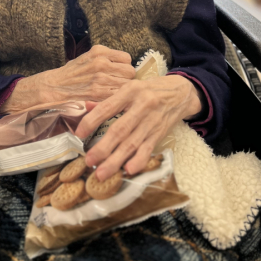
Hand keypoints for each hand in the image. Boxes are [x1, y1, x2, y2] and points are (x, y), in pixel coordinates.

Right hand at [0, 44, 133, 113]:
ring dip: (122, 90)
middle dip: (126, 79)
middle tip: (117, 84)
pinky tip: (108, 99)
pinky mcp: (97, 92)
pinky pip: (118, 95)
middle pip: (130, 72)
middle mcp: (101, 62)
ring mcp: (100, 77)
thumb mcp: (89, 57)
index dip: (124, 67)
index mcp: (100, 51)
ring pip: (126, 85)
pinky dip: (116, 99)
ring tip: (112, 92)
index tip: (119, 73)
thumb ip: (107, 59)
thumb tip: (126, 66)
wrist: (54, 86)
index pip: (127, 59)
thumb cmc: (73, 73)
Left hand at [75, 75, 202, 180]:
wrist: (181, 92)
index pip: (107, 108)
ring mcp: (152, 121)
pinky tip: (128, 170)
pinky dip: (138, 161)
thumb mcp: (131, 87)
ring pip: (132, 144)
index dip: (92, 121)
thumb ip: (109, 99)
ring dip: (116, 161)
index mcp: (130, 91)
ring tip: (101, 173)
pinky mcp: (160, 133)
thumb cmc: (151, 89)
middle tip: (88, 161)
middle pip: (120, 130)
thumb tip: (87, 107)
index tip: (78, 134)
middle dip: (103, 148)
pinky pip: (148, 149)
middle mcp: (141, 106)